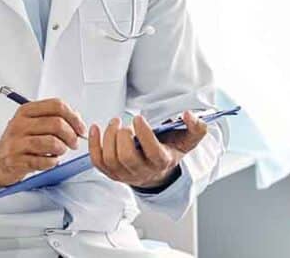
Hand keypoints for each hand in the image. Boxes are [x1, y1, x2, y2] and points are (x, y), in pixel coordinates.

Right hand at [0, 99, 85, 188]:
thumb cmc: (20, 141)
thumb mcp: (33, 123)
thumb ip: (54, 117)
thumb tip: (77, 118)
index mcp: (26, 111)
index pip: (56, 105)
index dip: (74, 117)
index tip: (80, 128)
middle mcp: (20, 124)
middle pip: (56, 124)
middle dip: (71, 135)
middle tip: (74, 143)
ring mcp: (17, 142)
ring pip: (52, 142)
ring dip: (62, 149)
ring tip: (60, 151)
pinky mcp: (17, 160)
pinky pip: (44, 161)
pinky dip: (53, 162)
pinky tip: (50, 160)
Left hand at [88, 111, 207, 189]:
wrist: (157, 173)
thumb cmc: (170, 152)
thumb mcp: (187, 141)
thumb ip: (196, 128)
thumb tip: (188, 114)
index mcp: (161, 162)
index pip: (152, 152)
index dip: (144, 134)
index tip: (139, 118)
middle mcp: (142, 171)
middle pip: (127, 157)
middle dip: (122, 137)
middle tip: (123, 123)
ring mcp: (125, 174)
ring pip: (111, 159)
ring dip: (108, 137)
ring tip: (114, 123)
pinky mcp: (111, 173)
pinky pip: (98, 161)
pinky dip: (93, 144)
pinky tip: (95, 128)